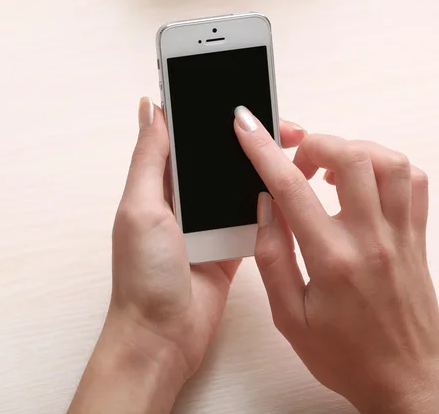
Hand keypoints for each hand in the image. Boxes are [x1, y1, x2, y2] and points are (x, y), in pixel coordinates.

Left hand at [68, 98, 306, 413]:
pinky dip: (272, 202)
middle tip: (288, 127)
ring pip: (242, 184)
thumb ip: (150, 159)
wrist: (163, 337)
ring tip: (298, 149)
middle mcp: (185, 199)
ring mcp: (210, 223)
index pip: (190, 136)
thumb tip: (151, 107)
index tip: (246, 101)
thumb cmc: (144, 277)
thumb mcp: (141, 210)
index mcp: (160, 184)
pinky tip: (293, 186)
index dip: (215, 115)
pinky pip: (256, 217)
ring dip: (266, 167)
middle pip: (222, 157)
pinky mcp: (232, 245)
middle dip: (253, 139)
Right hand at [233, 106, 438, 413]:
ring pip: (389, 162)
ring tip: (330, 169)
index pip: (292, 188)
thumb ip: (272, 258)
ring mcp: (400, 235)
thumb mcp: (290, 317)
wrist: (404, 379)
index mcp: (332, 260)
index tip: (247, 125)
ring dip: (353, 150)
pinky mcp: (418, 238)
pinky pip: (415, 182)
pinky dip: (387, 167)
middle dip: (314, 143)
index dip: (263, 150)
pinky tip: (365, 184)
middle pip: (350, 157)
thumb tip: (266, 207)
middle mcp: (371, 239)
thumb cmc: (345, 355)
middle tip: (296, 161)